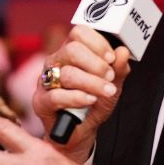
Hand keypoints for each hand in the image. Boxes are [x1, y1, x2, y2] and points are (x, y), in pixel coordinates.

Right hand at [32, 25, 131, 161]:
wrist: (82, 131)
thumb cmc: (93, 104)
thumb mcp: (112, 85)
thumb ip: (118, 69)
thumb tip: (123, 52)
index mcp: (71, 52)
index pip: (78, 33)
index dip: (97, 43)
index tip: (111, 57)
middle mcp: (56, 62)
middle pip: (71, 50)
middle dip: (96, 64)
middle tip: (109, 76)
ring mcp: (45, 81)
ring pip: (67, 73)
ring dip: (92, 83)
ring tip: (106, 91)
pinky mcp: (40, 101)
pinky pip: (56, 96)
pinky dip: (77, 97)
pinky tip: (90, 100)